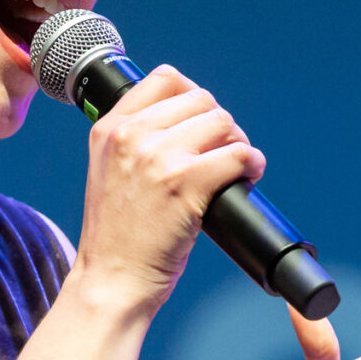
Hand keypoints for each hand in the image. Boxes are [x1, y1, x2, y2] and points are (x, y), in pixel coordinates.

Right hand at [70, 66, 265, 313]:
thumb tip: (190, 122)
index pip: (164, 78)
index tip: (202, 124)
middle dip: (220, 125)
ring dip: (238, 143)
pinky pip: (238, 154)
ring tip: (236, 167)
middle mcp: (130, 135)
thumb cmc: (117, 237)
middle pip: (200, 99)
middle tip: (223, 154)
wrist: (111, 281)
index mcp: (108, 128)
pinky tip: (248, 177)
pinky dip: (252, 164)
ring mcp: (157, 156)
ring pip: (222, 122)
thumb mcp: (109, 172)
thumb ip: (135, 142)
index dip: (193, 97)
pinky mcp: (185, 182)